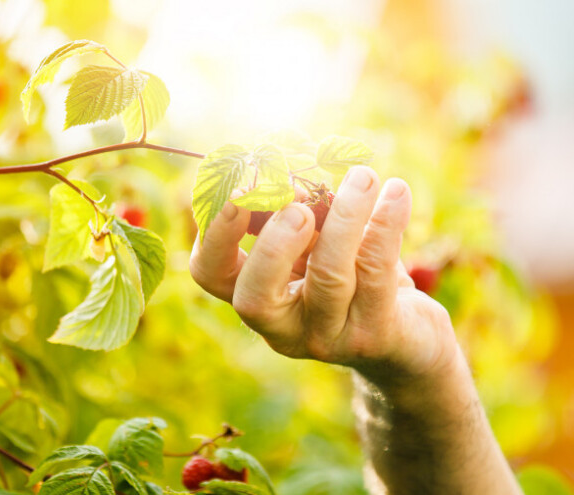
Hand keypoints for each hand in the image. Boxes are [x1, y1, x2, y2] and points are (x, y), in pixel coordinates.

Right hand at [189, 166, 458, 386]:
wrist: (409, 335)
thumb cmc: (352, 273)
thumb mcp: (316, 239)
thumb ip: (292, 208)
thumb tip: (282, 168)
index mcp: (254, 295)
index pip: (210, 274)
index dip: (216, 232)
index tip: (240, 189)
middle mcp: (281, 326)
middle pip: (253, 299)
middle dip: (271, 245)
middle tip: (297, 206)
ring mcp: (327, 337)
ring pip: (328, 278)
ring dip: (345, 218)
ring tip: (362, 178)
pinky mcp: (375, 335)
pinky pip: (378, 273)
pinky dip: (386, 224)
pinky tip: (396, 191)